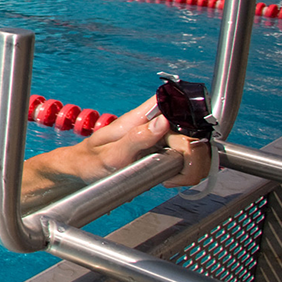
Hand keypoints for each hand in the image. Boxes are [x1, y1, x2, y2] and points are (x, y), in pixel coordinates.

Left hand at [82, 98, 208, 187]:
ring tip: (173, 179)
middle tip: (176, 175)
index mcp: (142, 117)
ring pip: (197, 146)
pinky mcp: (166, 149)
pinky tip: (172, 178)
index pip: (177, 102)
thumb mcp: (111, 154)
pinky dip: (188, 171)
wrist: (84, 170)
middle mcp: (156, 123)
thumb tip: (163, 121)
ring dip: (193, 166)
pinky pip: (189, 158)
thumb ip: (136, 138)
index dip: (192, 118)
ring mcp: (163, 136)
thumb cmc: (92, 160)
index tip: (185, 148)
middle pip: (195, 131)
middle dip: (194, 157)